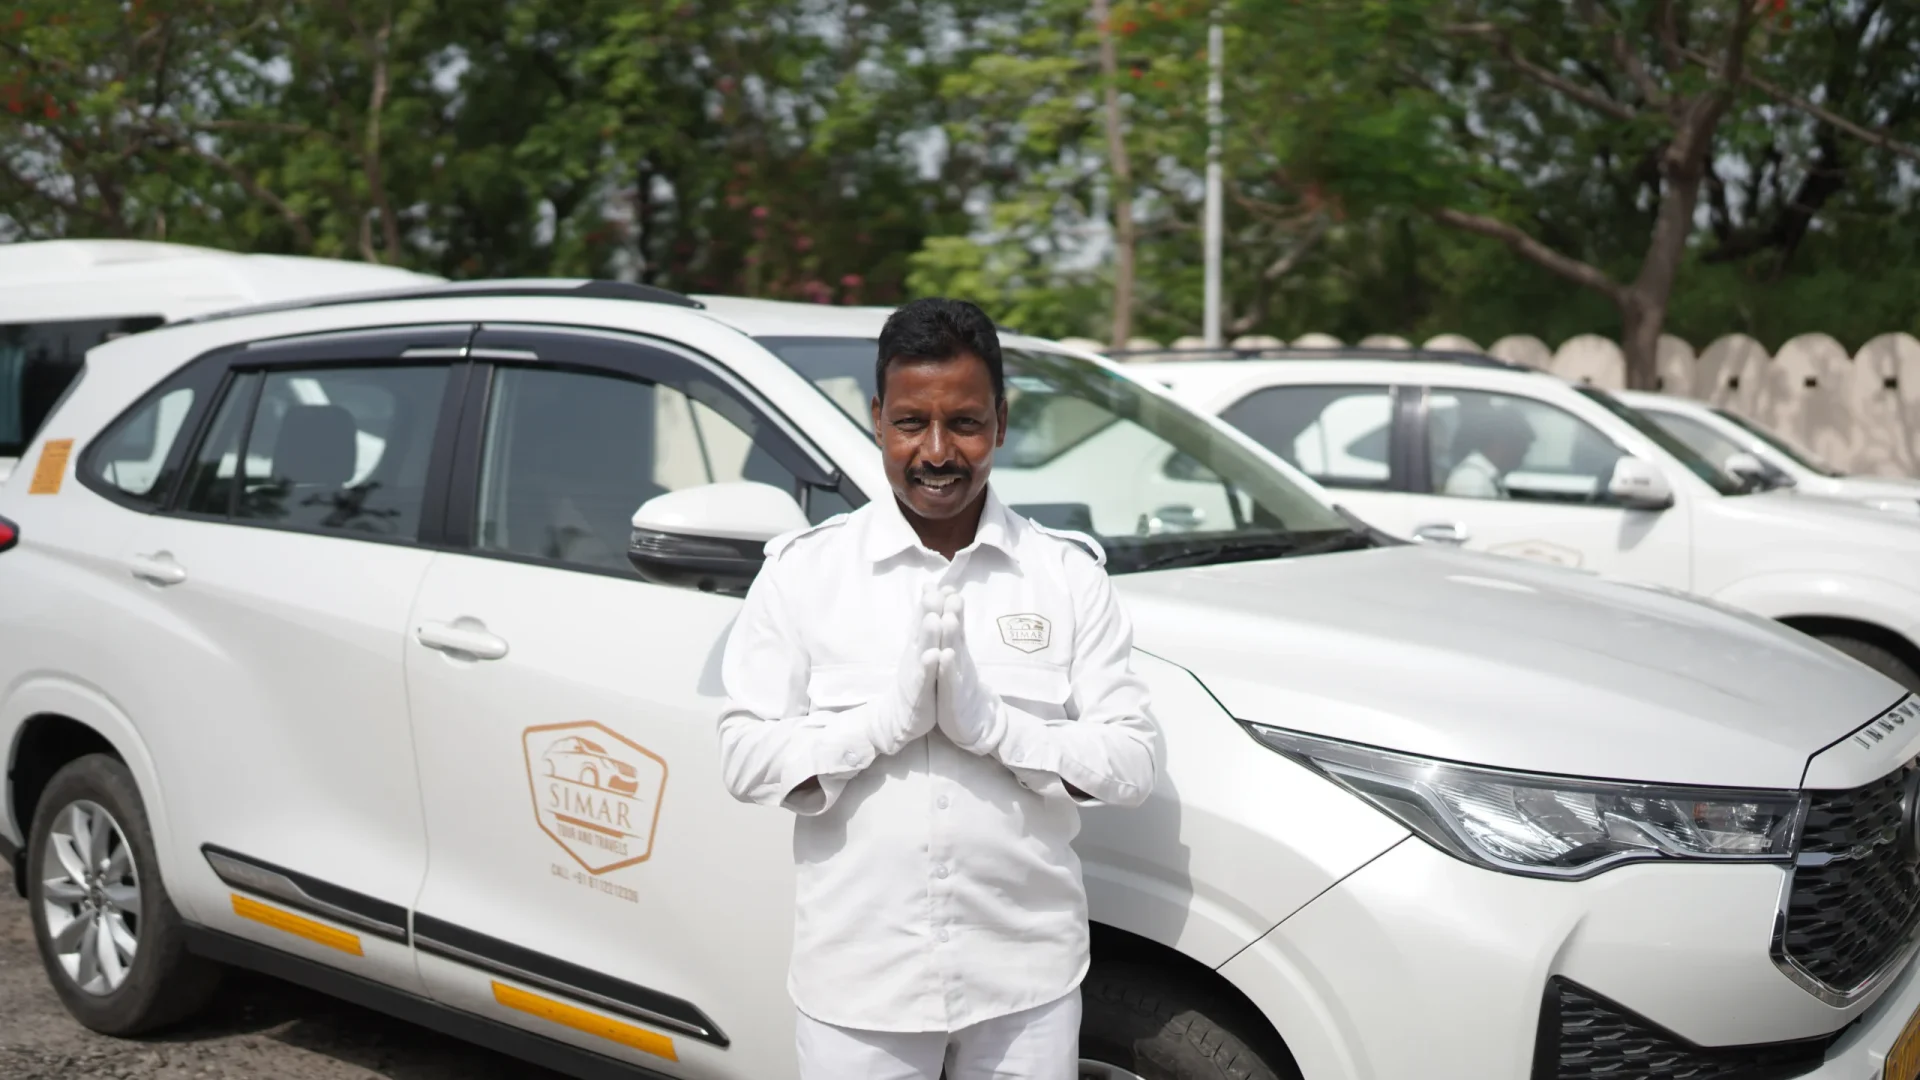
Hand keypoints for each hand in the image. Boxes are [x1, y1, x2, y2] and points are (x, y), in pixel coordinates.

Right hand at [869, 587, 943, 755]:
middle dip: (928, 610)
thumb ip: (922, 631)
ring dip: (928, 635)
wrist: (897, 719)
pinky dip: (929, 666)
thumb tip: (927, 606)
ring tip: (934, 618)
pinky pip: (925, 679)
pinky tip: (934, 655)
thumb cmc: (913, 684)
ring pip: (922, 651)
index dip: (930, 602)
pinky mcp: (918, 694)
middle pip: (922, 630)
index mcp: (917, 647)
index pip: (923, 620)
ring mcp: (915, 675)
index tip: (938, 582)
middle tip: (934, 590)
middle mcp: (914, 657)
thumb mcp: (919, 655)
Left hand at [935, 590, 1002, 753]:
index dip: (944, 604)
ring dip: (951, 635)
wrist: (972, 722)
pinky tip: (944, 656)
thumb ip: (951, 635)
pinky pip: (950, 679)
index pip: (950, 623)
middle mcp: (958, 659)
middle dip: (951, 611)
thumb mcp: (953, 658)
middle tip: (948, 590)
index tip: (938, 582)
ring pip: (954, 652)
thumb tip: (948, 610)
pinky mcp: (955, 696)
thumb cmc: (958, 686)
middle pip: (955, 632)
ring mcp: (958, 677)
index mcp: (954, 650)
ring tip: (947, 616)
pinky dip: (948, 667)